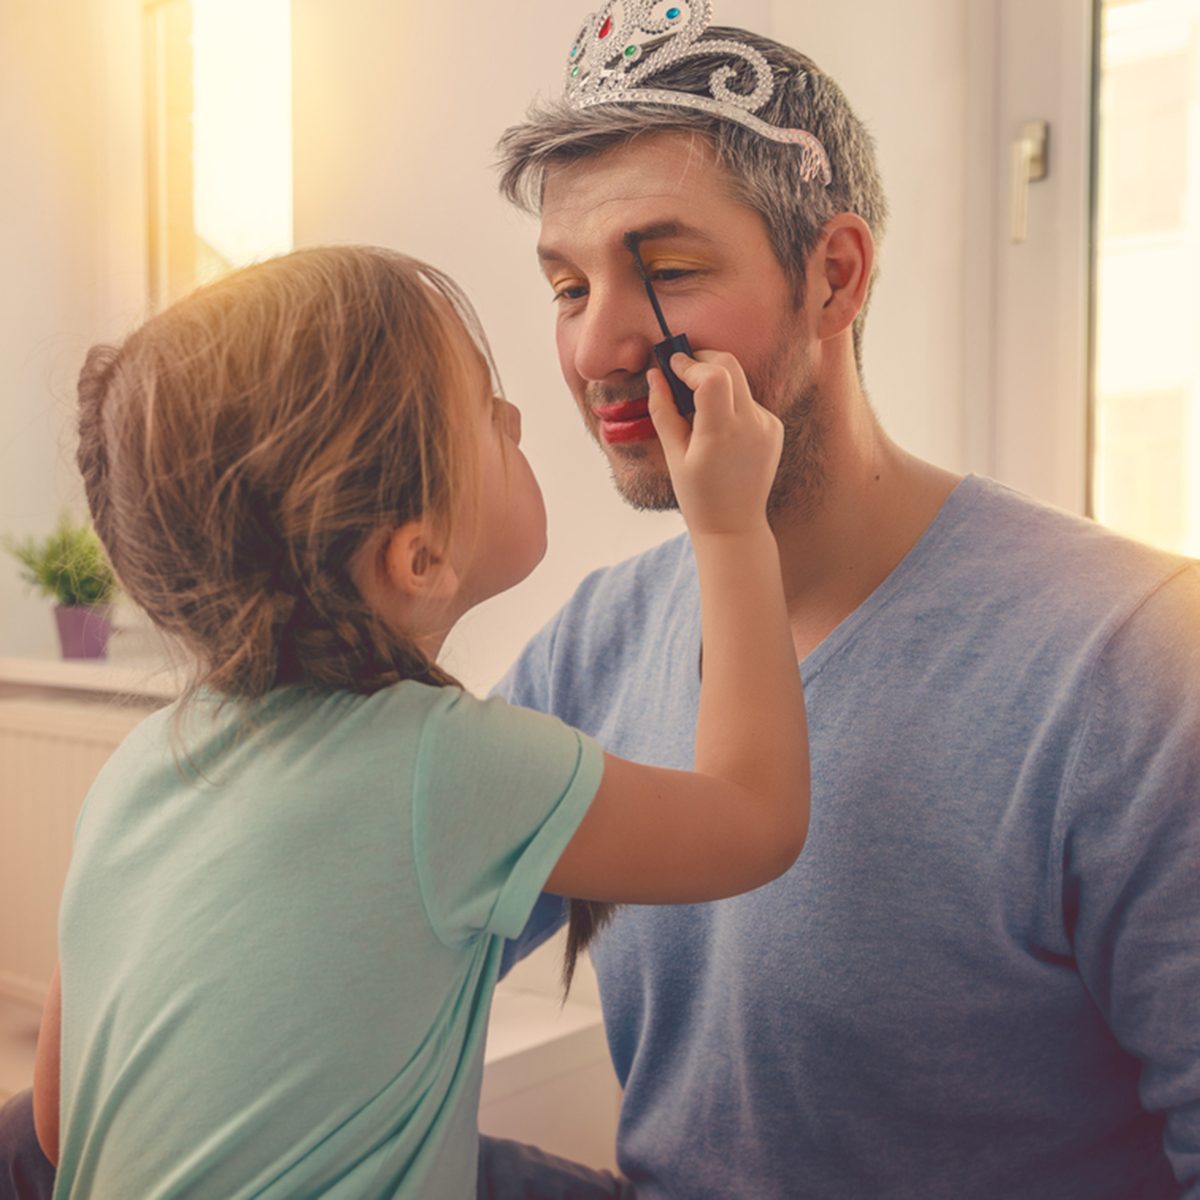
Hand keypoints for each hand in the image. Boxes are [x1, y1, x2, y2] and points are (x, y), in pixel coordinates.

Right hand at [647, 351, 782, 535]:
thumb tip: (655, 375)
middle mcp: (751, 425)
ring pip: (739, 382)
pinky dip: (730, 401)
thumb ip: (663, 411)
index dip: (689, 364)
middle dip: (703, 359)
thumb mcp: (673, 456)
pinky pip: (749, 400)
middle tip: (681, 369)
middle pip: (730, 366)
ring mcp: (767, 425)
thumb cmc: (698, 497)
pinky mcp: (775, 428)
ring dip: (716, 381)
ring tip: (695, 407)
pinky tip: (718, 428)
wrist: (734, 526)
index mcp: (722, 433)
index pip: (712, 376)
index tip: (671, 364)